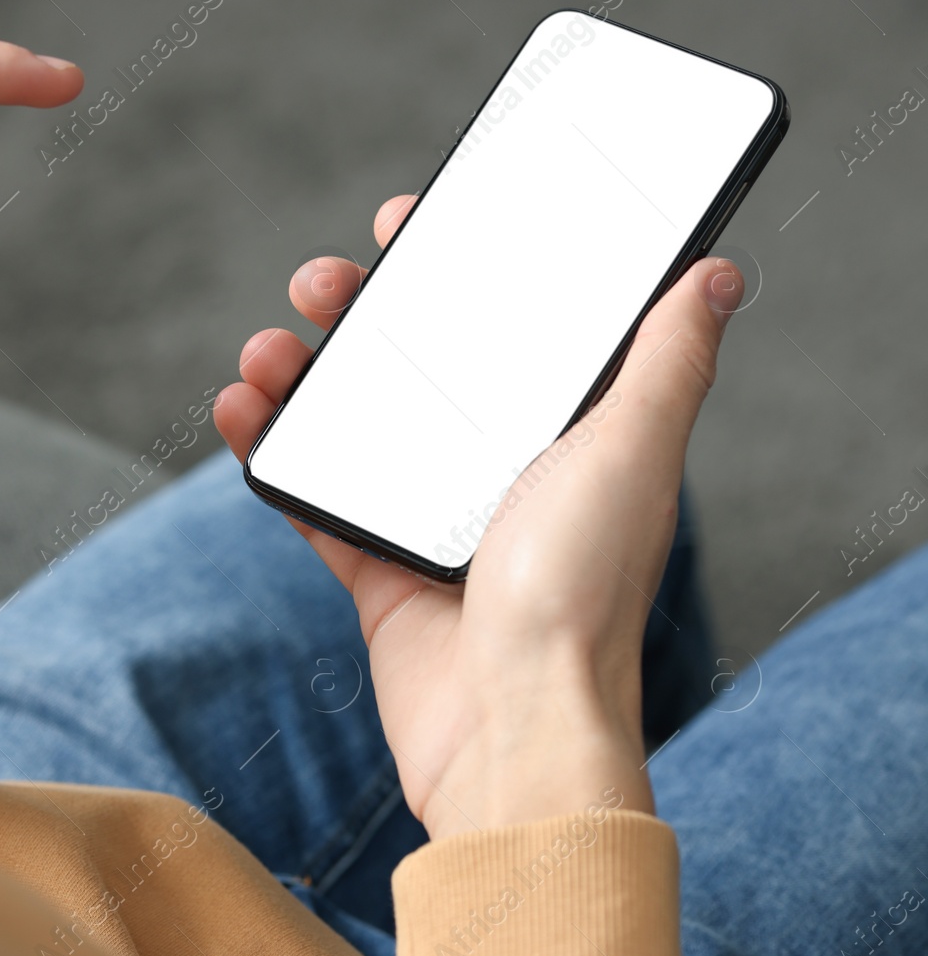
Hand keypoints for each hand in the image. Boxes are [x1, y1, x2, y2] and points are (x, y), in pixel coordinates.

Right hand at [214, 196, 743, 840]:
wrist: (511, 731)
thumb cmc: (581, 597)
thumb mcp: (632, 456)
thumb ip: (664, 364)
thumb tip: (714, 275)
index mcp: (560, 434)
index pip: (502, 326)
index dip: (453, 267)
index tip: (406, 224)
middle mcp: (497, 470)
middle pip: (413, 365)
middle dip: (361, 312)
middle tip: (322, 282)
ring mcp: (432, 520)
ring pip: (352, 423)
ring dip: (301, 377)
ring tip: (266, 351)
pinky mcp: (378, 571)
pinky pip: (313, 497)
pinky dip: (271, 454)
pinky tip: (241, 414)